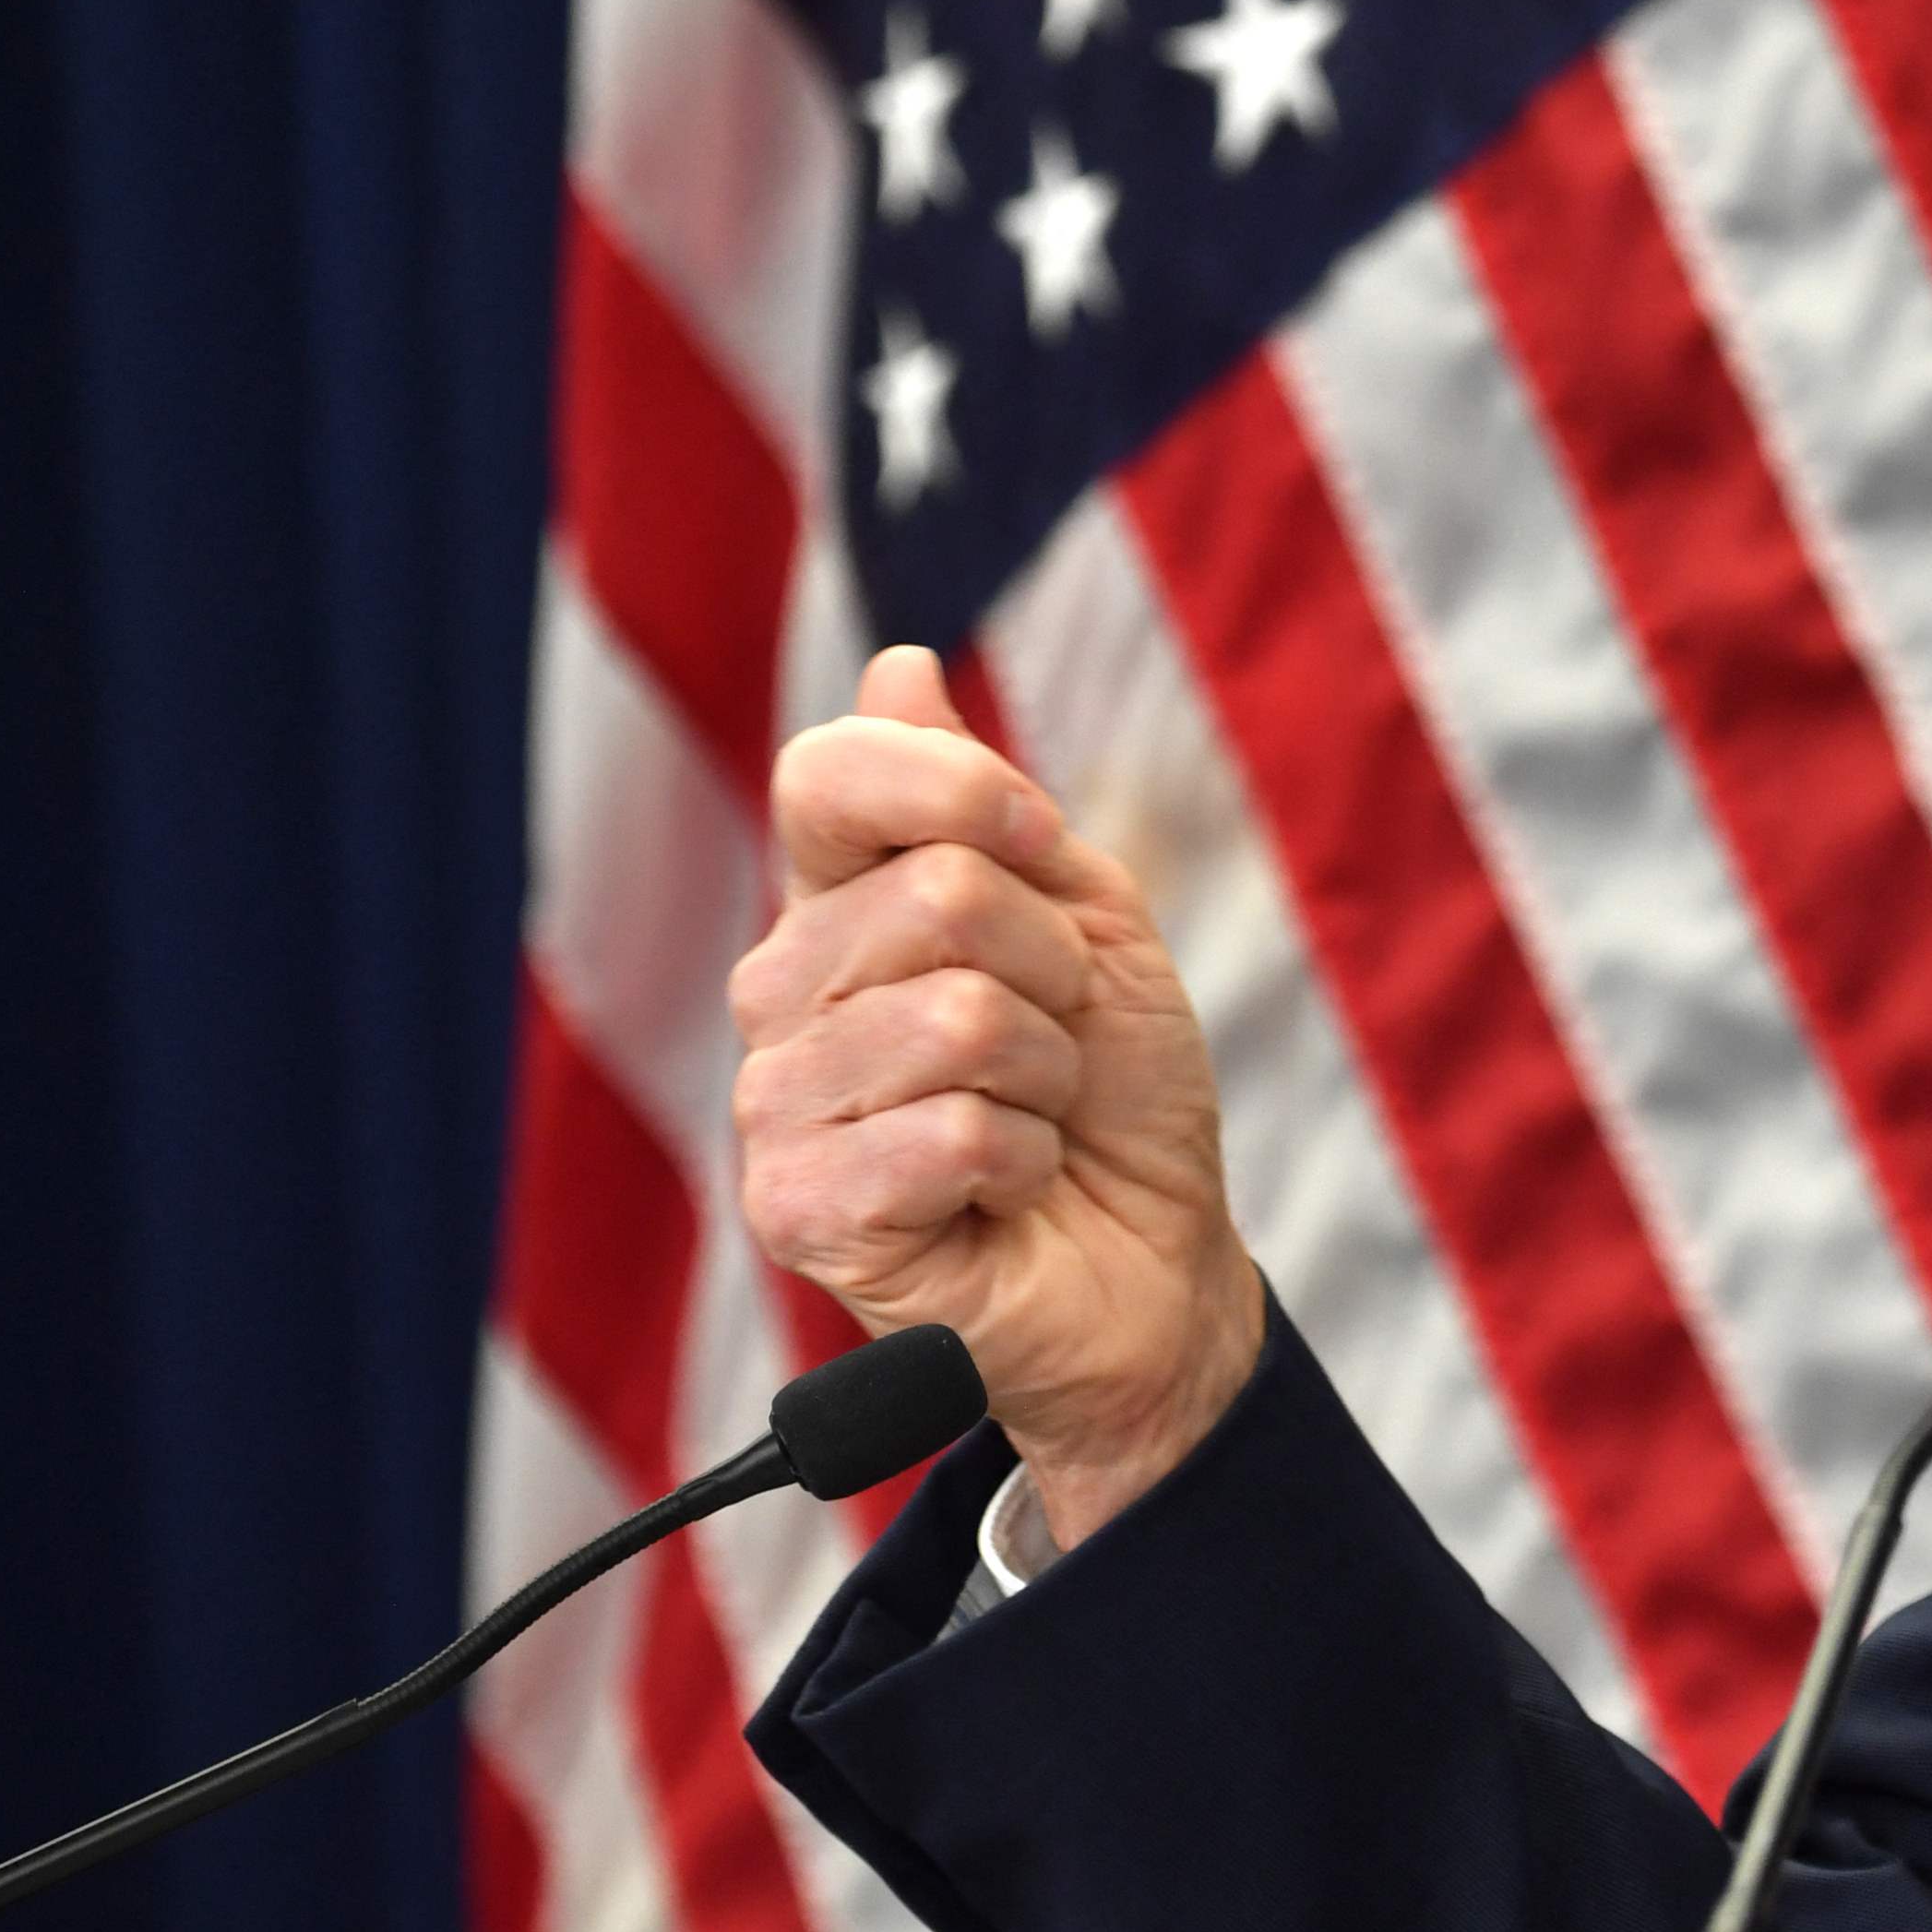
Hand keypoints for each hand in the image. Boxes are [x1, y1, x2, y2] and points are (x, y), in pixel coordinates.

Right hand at [729, 646, 1260, 1541]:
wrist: (1155, 1268)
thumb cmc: (1115, 1098)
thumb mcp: (1086, 922)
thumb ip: (986, 804)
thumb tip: (897, 662)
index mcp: (835, 906)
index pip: (827, 774)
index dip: (963, 790)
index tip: (1044, 848)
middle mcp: (779, 994)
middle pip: (937, 895)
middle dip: (1058, 972)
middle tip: (1058, 1046)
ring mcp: (776, 1105)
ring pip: (957, 1017)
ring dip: (1049, 1076)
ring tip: (1033, 1122)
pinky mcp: (798, 1213)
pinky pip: (954, 1132)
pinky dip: (1029, 1159)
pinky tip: (1007, 1192)